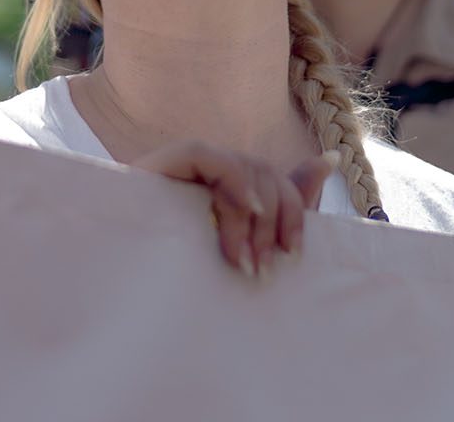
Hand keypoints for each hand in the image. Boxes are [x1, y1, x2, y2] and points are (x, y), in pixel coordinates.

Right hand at [131, 140, 336, 277]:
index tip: (294, 253)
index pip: (273, 178)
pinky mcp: (155, 167)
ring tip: (243, 265)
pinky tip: (245, 211)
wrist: (121, 299)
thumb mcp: (245, 247)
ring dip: (251, 218)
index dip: (294, 208)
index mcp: (224, 190)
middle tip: (265, 270)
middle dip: (274, 221)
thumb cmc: (181, 280)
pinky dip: (232, 180)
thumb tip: (331, 157)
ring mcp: (178, 168)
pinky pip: (202, 154)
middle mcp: (202, 173)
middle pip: (261, 172)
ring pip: (238, 167)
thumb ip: (287, 203)